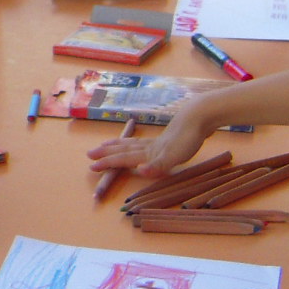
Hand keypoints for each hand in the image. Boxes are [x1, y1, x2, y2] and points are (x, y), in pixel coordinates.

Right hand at [86, 99, 216, 178]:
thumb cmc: (187, 138)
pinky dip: (134, 144)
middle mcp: (148, 147)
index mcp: (149, 152)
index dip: (108, 162)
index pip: (124, 159)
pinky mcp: (164, 139)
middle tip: (90, 154)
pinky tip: (136, 144)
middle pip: (123, 150)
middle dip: (106, 153)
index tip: (92, 166)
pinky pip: (142, 143)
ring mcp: (156, 142)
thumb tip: (140, 170)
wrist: (198, 117)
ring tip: (105, 145)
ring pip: (131, 145)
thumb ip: (157, 165)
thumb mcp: (175, 157)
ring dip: (117, 146)